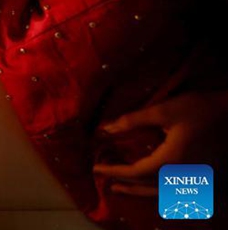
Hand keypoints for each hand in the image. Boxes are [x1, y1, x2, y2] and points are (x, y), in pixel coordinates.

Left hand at [94, 91, 227, 196]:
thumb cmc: (202, 109)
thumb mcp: (165, 110)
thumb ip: (133, 121)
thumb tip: (105, 129)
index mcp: (171, 162)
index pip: (134, 172)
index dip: (114, 171)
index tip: (96, 168)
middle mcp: (183, 177)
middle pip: (147, 187)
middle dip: (125, 184)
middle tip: (106, 182)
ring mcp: (196, 181)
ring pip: (163, 193)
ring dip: (140, 191)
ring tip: (123, 187)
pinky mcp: (206, 180)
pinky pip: (178, 192)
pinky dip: (159, 190)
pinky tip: (152, 185)